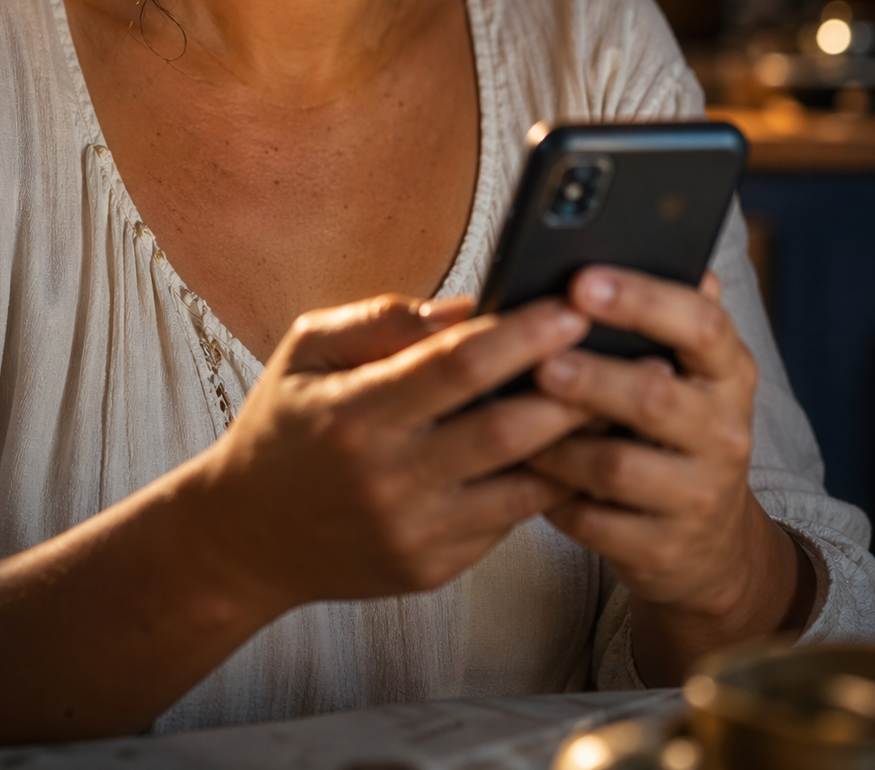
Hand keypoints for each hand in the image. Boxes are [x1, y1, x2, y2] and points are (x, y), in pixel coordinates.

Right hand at [202, 291, 589, 613]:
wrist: (246, 538)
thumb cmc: (282, 427)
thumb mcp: (307, 350)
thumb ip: (381, 318)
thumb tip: (467, 306)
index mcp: (356, 413)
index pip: (456, 367)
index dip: (522, 336)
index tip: (571, 307)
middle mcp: (389, 479)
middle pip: (507, 430)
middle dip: (574, 388)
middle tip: (628, 353)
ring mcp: (415, 532)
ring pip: (522, 484)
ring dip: (577, 441)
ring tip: (622, 399)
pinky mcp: (433, 568)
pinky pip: (506, 519)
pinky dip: (544, 481)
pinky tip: (576, 448)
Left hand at [529, 267, 814, 682]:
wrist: (709, 545)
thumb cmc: (672, 428)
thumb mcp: (685, 369)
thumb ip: (658, 315)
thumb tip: (625, 242)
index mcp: (727, 371)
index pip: (701, 323)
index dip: (642, 299)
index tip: (582, 280)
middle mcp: (723, 430)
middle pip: (655, 397)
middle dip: (591, 376)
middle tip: (540, 360)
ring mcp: (697, 494)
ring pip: (616, 465)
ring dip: (557, 441)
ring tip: (511, 416)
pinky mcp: (662, 549)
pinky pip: (595, 521)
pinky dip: (553, 495)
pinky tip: (523, 473)